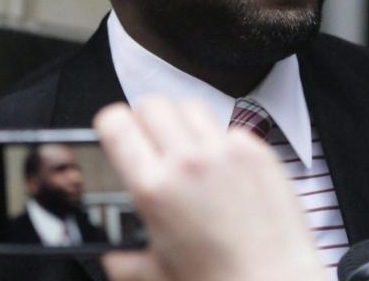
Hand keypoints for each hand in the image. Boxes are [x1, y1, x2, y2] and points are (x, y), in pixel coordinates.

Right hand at [93, 97, 323, 280]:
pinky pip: (229, 128)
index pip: (116, 123)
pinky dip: (220, 141)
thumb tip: (110, 255)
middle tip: (149, 143)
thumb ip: (121, 260)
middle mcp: (190, 161)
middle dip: (144, 119)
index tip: (114, 133)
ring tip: (184, 150)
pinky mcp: (258, 152)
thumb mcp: (156, 274)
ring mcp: (227, 152)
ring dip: (181, 122)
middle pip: (152, 104)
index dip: (110, 124)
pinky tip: (221, 168)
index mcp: (155, 189)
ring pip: (190, 106)